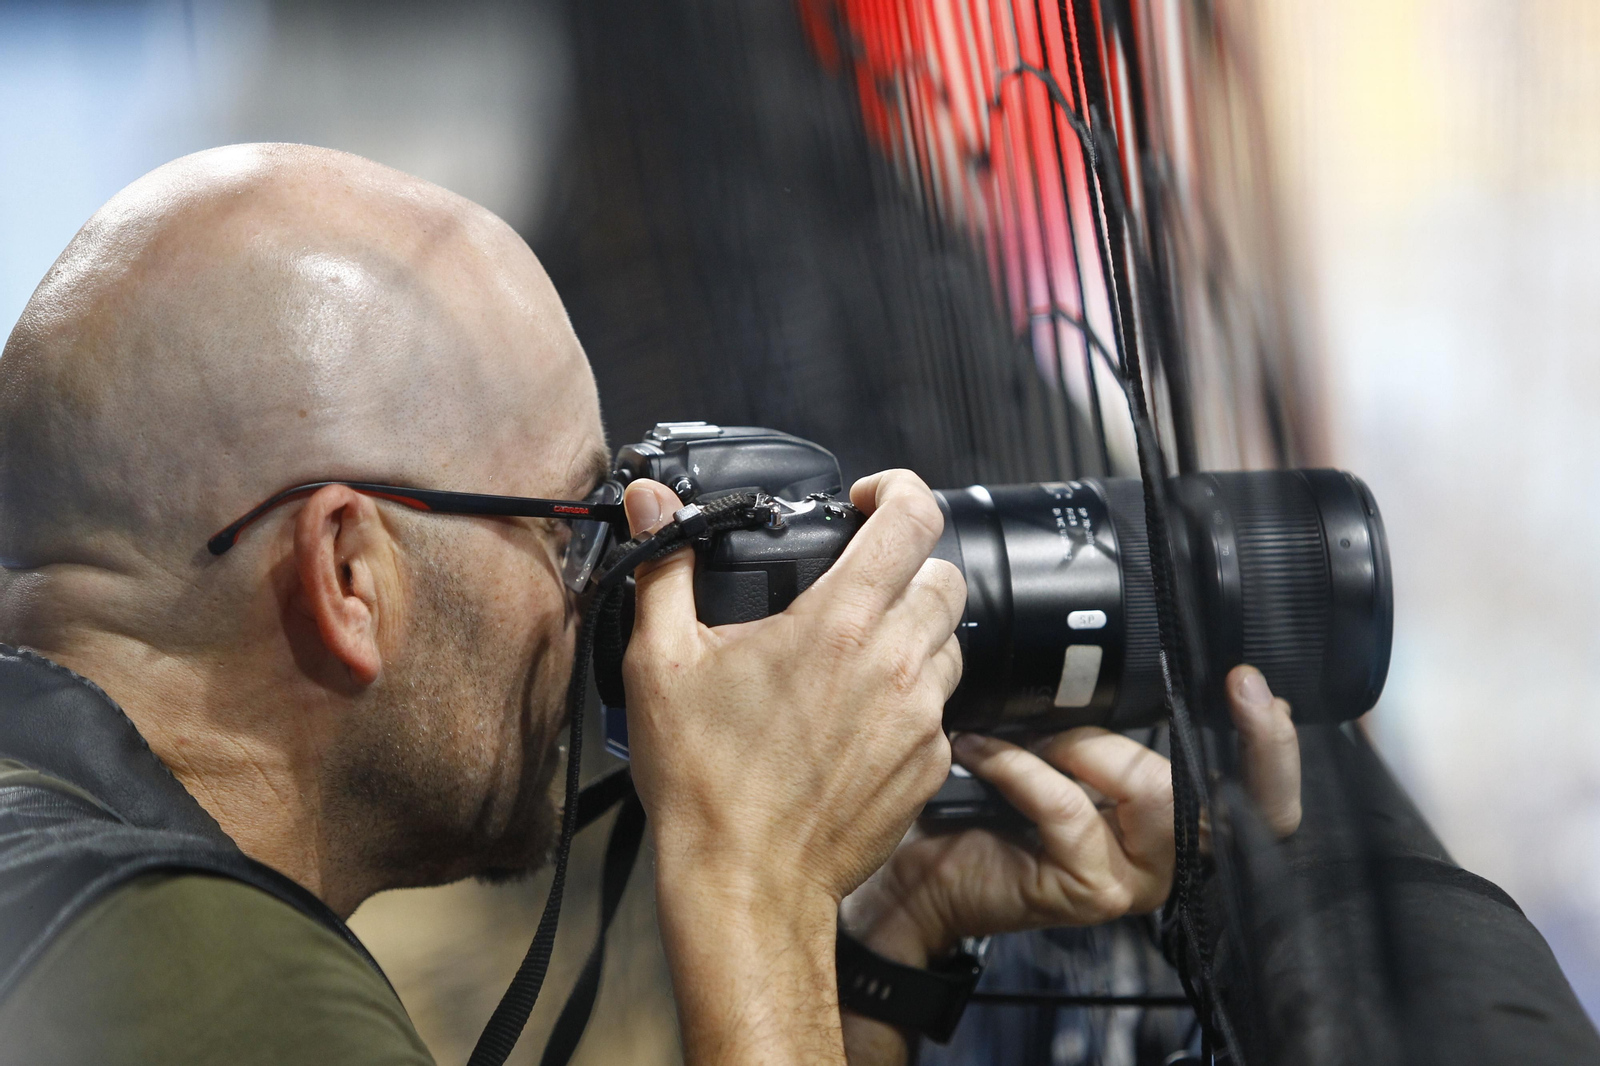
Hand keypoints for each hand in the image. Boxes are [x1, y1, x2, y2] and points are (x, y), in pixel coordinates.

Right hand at [620, 470, 964, 1065]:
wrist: (745, 885)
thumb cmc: (704, 782)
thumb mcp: (661, 662)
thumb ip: (665, 565)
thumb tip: (650, 500)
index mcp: (840, 622)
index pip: (915, 517)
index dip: (897, 490)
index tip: (866, 501)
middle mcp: (896, 663)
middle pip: (945, 576)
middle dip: (907, 565)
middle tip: (858, 584)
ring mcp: (922, 718)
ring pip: (949, 642)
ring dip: (912, 633)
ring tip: (853, 656)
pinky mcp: (930, 766)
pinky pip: (940, 709)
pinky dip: (910, 699)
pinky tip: (855, 719)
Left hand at [840, 665, 1300, 1064]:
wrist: (925, 882)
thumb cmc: (987, 816)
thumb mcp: (1060, 763)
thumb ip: (1099, 734)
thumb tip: (1105, 665)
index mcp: (1173, 826)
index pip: (1263, 802)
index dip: (1272, 751)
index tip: (1249, 685)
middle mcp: (1169, 859)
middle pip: (1201, 788)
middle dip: (1146, 731)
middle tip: (1100, 688)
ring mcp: (1136, 883)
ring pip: (1145, 791)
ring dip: (1075, 745)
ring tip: (1016, 732)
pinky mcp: (1091, 892)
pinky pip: (1067, 807)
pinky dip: (1017, 765)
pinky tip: (977, 750)